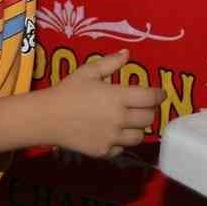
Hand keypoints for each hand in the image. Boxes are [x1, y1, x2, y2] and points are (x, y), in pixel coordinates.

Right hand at [42, 49, 164, 158]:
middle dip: (149, 110)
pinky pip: (122, 148)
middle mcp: (119, 119)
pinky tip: (114, 133)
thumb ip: (110, 63)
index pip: (151, 98)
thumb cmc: (68, 91)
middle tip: (143, 106)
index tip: (160, 94)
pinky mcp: (103, 151)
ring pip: (139, 136)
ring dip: (138, 128)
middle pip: (148, 118)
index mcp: (118, 97)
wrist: (46, 118)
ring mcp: (112, 137)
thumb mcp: (88, 72)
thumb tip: (127, 54)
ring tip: (131, 121)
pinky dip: (122, 141)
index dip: (159, 95)